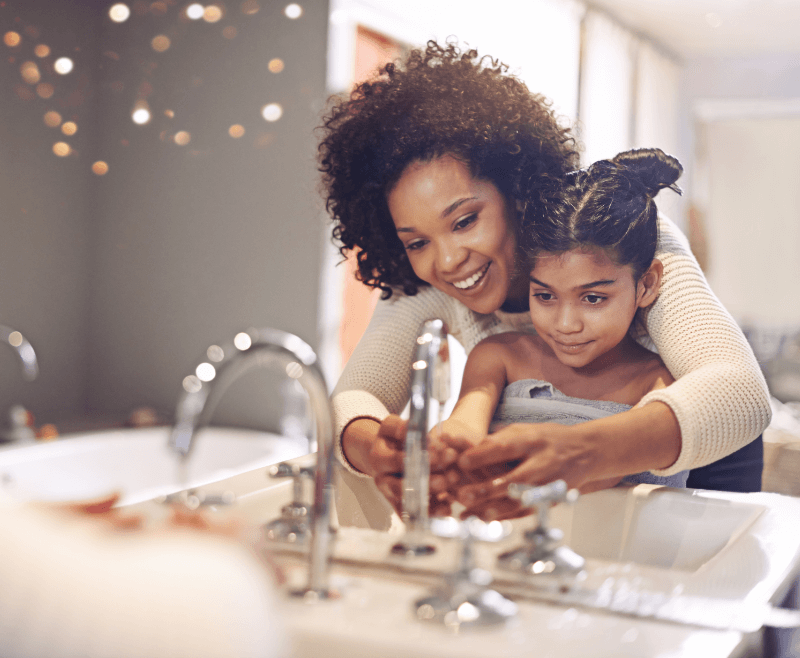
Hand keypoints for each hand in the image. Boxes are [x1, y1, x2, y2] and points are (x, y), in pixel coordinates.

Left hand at [453, 422, 602, 508]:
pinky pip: (527, 511)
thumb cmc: (548, 438)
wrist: (586, 451)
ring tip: (472, 514)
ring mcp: (548, 484)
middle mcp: (542, 463)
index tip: (461, 461)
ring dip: (495, 509)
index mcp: (532, 441)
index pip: (505, 448)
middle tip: (462, 494)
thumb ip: (499, 439)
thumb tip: (469, 446)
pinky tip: (485, 520)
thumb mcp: (526, 429)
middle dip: (487, 489)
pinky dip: (506, 517)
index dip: (483, 455)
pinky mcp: (550, 500)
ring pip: (520, 500)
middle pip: (513, 479)